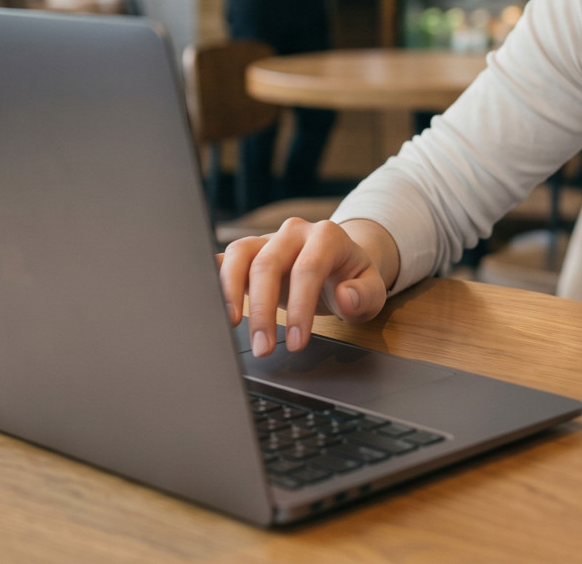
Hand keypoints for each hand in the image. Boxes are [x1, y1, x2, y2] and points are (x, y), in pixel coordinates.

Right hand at [217, 218, 394, 356]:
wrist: (339, 264)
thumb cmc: (353, 280)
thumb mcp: (372, 290)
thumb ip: (364, 295)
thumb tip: (346, 297)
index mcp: (327, 236)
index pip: (307, 269)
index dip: (300, 308)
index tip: (297, 343)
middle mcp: (294, 232)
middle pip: (268, 264)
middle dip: (262, 311)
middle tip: (263, 348)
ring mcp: (268, 239)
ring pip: (239, 255)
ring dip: (231, 293)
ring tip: (230, 326)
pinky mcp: (249, 251)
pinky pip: (226, 258)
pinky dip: (215, 277)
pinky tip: (208, 299)